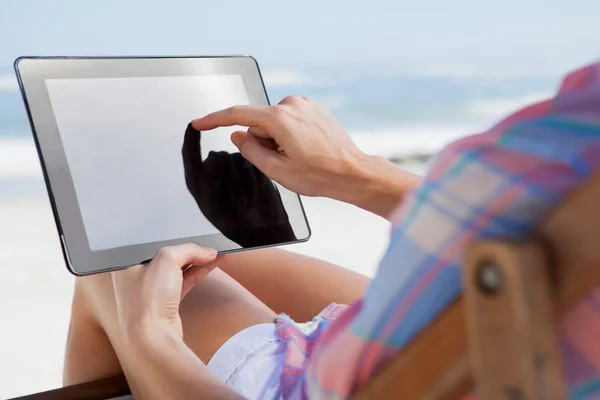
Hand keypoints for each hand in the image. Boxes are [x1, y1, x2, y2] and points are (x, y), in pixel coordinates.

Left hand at [110, 244, 220, 339]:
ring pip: (177, 269)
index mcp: (127, 266)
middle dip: (189, 251)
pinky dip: (198, 272)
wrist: (154, 338)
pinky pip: (184, 281)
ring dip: (197, 261)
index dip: (173, 240)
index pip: (153, 245)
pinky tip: (211, 264)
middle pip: (167, 257)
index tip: (192, 238)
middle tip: (206, 247)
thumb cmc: (148, 301)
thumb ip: (187, 250)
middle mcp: (136, 278)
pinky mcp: (165, 304)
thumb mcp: (167, 260)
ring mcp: (151, 293)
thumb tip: (206, 251)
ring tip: (215, 253)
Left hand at [181, 124, 295, 246]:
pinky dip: (252, 180)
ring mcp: (234, 167)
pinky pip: (251, 163)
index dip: (191, 138)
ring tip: (244, 201)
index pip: (190, 154)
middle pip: (217, 156)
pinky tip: (252, 195)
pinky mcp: (252, 167)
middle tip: (234, 200)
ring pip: (235, 159)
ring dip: (240, 182)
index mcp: (199, 180)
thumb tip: (212, 156)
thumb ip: (208, 181)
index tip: (192, 124)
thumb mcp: (214, 206)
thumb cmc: (235, 223)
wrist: (261, 230)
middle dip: (227, 177)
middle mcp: (215, 171)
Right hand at [192, 95, 367, 198]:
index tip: (198, 123)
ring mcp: (305, 104)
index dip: (214, 120)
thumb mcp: (276, 170)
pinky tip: (307, 148)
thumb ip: (250, 150)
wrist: (352, 172)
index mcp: (279, 118)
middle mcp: (291, 104)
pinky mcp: (314, 108)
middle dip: (263, 142)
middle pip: (259, 122)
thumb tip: (238, 135)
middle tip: (285, 161)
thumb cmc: (319, 175)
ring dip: (278, 139)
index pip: (237, 115)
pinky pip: (289, 119)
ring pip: (274, 122)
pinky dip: (290, 133)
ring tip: (300, 156)